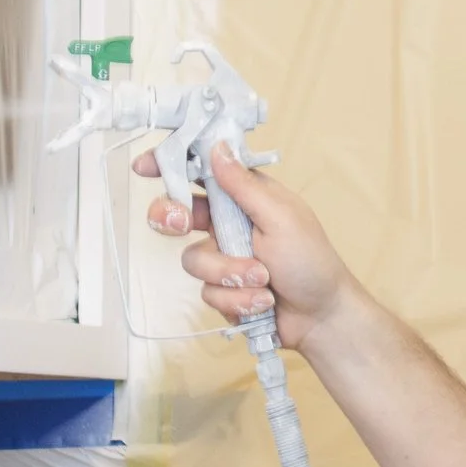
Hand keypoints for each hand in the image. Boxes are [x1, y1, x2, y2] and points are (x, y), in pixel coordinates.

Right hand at [136, 146, 355, 349]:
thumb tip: (217, 148)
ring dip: (229, 273)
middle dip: (173, 219)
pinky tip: (262, 301)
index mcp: (246, 197)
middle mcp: (230, 223)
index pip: (201, 173)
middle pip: (179, 214)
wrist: (321, 317)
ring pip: (194, 260)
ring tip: (263, 279)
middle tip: (182, 224)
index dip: (170, 166)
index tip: (144, 167)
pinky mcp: (222, 288)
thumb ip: (243, 187)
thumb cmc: (312, 261)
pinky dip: (236, 297)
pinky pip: (207, 291)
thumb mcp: (280, 217)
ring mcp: (224, 257)